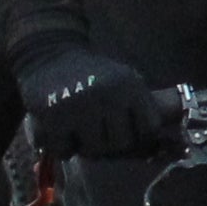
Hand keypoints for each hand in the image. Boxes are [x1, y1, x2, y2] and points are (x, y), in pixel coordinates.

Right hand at [17, 40, 174, 159]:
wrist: (48, 54)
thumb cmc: (91, 75)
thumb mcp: (123, 80)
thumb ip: (140, 106)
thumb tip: (159, 142)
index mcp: (130, 85)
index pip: (149, 128)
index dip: (139, 135)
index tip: (126, 131)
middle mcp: (108, 95)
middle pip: (121, 144)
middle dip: (109, 143)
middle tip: (97, 133)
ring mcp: (80, 106)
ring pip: (93, 151)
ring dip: (84, 146)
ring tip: (78, 130)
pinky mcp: (52, 116)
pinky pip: (63, 150)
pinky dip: (61, 147)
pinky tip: (60, 131)